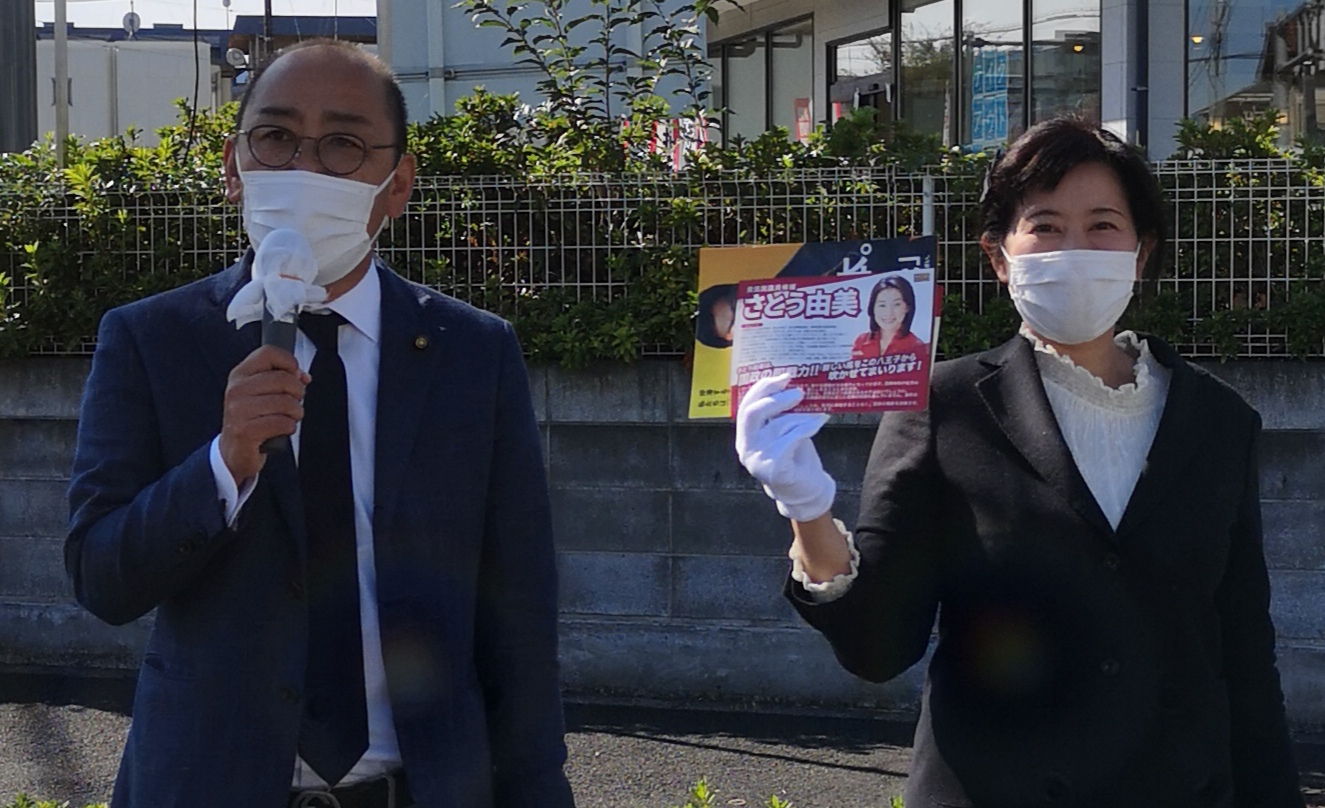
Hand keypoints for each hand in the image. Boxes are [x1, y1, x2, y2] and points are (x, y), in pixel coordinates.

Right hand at [219, 346, 308, 484]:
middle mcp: (237, 389)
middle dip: (298, 392)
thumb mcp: (261, 393)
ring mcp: (239, 410)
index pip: (268, 353)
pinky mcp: (246, 431)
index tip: (295, 375)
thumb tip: (302, 376)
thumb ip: (281, 378)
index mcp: (240, 375)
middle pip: (283, 378)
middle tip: (294, 402)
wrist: (234, 452)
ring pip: (286, 402)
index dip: (289, 362)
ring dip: (295, 413)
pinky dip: (289, 428)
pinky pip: (283, 423)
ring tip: (288, 417)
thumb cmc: (252, 419)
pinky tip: (281, 429)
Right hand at [735, 373, 835, 521]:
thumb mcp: (782, 432)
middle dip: (776, 398)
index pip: (746, 406)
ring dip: (801, 416)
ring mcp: (758, 460)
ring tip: (817, 413)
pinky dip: (807, 427)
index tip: (783, 377)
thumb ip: (778, 414)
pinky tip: (819, 421)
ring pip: (778, 426)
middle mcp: (745, 448)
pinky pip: (792, 439)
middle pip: (753, 413)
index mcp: (744, 437)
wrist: (804, 491)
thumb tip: (790, 383)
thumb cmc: (794, 457)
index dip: (763, 388)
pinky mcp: (774, 469)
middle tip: (799, 392)